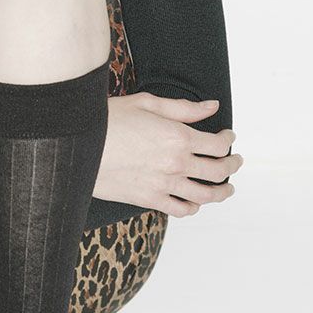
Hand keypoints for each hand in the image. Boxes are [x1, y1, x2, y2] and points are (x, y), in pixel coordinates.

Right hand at [94, 93, 241, 217]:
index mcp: (178, 136)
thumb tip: (212, 107)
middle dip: (233, 165)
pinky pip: (182, 210)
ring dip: (222, 191)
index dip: (228, 141)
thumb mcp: (146, 103)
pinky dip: (194, 207)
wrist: (76, 147)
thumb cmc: (107, 120)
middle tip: (236, 161)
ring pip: (207, 195)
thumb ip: (183, 108)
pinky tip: (195, 202)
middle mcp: (176, 163)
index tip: (228, 137)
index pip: (217, 144)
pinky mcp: (149, 199)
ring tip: (227, 188)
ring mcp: (164, 184)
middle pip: (219, 170)